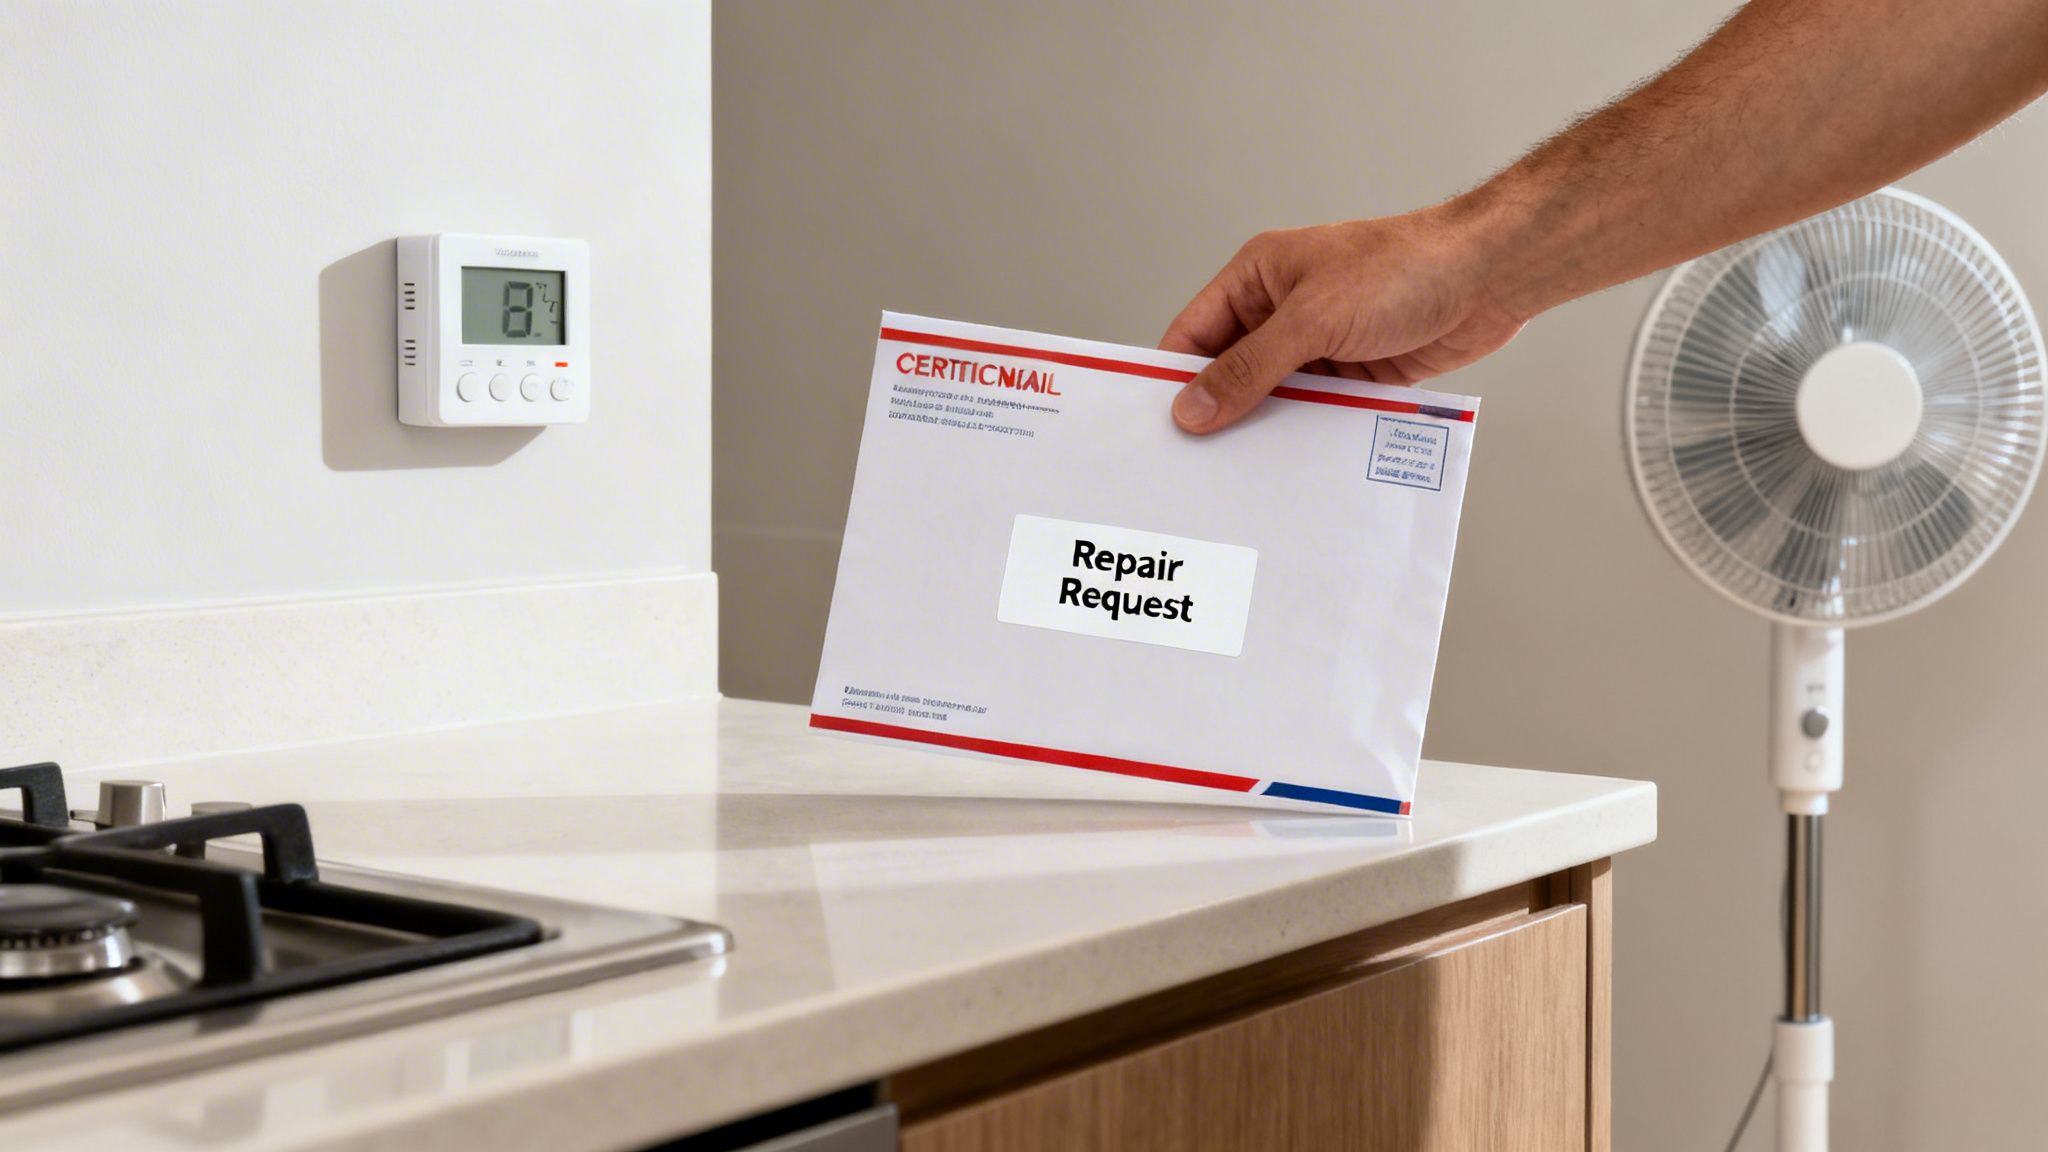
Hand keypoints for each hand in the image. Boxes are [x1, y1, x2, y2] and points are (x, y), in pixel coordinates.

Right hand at [1160, 206, 1525, 433]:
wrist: (1488, 277)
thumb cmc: (1403, 269)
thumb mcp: (1313, 319)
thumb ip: (1250, 367)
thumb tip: (1195, 406)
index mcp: (1259, 277)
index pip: (1195, 332)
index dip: (1174, 377)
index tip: (1157, 426)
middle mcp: (1283, 310)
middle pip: (1231, 371)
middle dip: (1217, 412)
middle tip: (1194, 463)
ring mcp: (1319, 344)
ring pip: (1274, 398)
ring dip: (1263, 430)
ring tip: (1239, 475)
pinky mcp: (1354, 374)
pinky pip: (1314, 413)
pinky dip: (1304, 437)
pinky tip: (1291, 468)